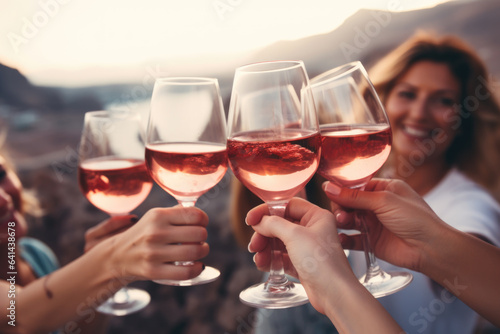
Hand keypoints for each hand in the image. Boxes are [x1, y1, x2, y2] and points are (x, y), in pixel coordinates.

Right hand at [94, 206, 209, 281]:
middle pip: (199, 234)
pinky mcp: (153, 271)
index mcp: (158, 215)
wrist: (116, 256)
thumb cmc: (143, 235)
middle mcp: (155, 232)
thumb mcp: (154, 217)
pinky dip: (197, 269)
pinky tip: (196, 265)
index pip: (195, 215)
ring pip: (195, 252)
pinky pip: (186, 271)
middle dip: (203, 237)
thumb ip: (176, 212)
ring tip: (198, 251)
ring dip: (202, 251)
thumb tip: (199, 214)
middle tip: (198, 240)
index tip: (200, 224)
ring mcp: (153, 253)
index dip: (203, 220)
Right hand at [246, 197, 354, 314]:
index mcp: (317, 216)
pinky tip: (262, 264)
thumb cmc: (321, 261)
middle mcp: (313, 230)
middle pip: (280, 224)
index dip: (267, 211)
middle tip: (254, 244)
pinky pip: (281, 257)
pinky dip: (270, 260)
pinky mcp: (302, 264)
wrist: (333, 293)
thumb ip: (273, 224)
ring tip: (258, 257)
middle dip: (264, 234)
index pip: (287, 205)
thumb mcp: (294, 235)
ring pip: (278, 242)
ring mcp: (307, 248)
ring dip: (265, 248)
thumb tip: (259, 221)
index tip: (250, 219)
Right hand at [323, 178, 446, 271]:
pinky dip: (344, 238)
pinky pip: (351, 239)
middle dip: (341, 207)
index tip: (330, 193)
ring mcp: (373, 224)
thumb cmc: (416, 219)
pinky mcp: (371, 241)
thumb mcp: (384, 201)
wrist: (431, 248)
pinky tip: (340, 238)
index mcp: (384, 189)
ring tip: (342, 223)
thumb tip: (328, 187)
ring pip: (348, 220)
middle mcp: (377, 205)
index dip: (342, 190)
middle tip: (341, 213)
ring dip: (341, 221)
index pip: (356, 186)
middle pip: (348, 203)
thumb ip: (354, 196)